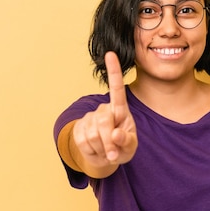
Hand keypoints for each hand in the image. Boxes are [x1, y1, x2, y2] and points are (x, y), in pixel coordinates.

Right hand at [73, 52, 137, 168]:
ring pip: (93, 135)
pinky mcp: (78, 128)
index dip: (114, 71)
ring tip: (106, 151)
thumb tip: (116, 134)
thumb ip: (127, 141)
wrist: (105, 157)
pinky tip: (96, 150)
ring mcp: (89, 118)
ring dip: (102, 149)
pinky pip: (83, 142)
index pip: (117, 88)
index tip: (110, 53)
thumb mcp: (130, 147)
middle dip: (110, 142)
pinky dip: (92, 151)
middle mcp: (103, 109)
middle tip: (114, 154)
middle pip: (104, 122)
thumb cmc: (122, 147)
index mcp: (120, 109)